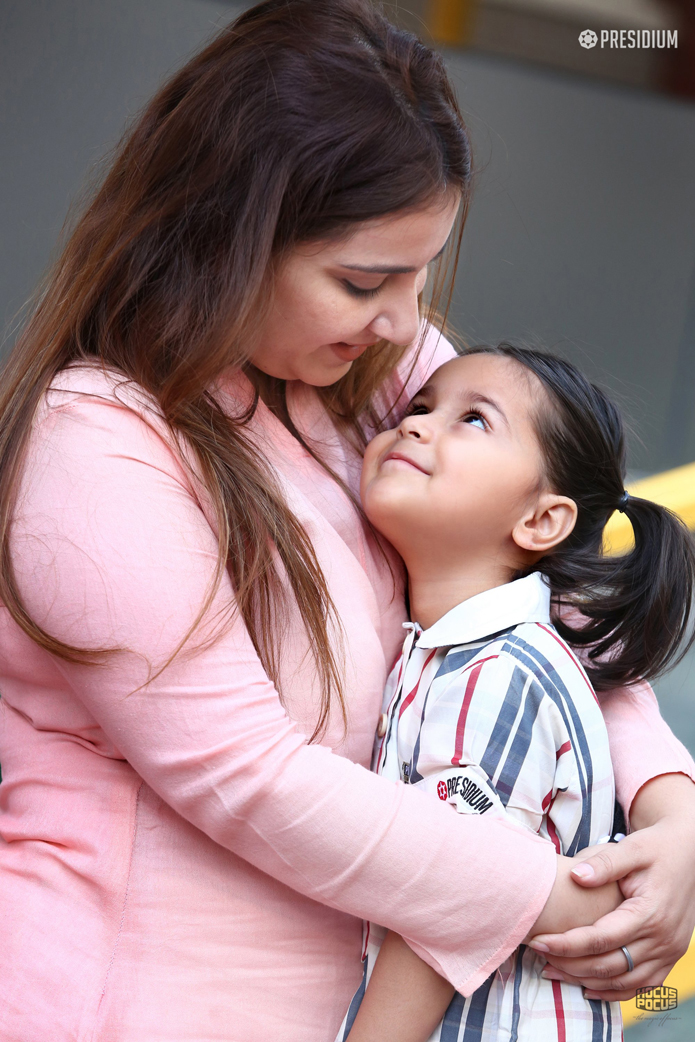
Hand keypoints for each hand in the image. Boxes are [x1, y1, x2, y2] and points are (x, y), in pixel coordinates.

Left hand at [528, 774, 694, 1001]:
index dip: (567, 944)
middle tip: (539, 960)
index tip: (538, 941)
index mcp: (650, 912)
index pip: (601, 938)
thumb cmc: (655, 847)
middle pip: (609, 965)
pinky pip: (642, 985)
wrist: (687, 852)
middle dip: (570, 965)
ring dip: (587, 981)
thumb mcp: (631, 847)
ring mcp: (669, 951)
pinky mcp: (671, 956)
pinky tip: (588, 987)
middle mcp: (662, 938)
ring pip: (623, 981)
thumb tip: (575, 876)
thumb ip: (604, 863)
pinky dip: (615, 991)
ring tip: (554, 972)